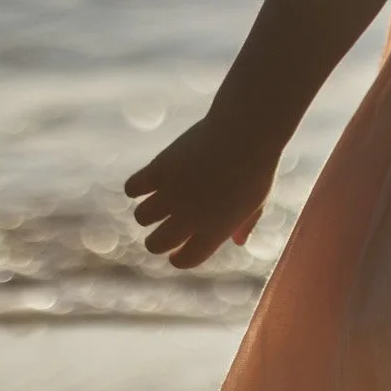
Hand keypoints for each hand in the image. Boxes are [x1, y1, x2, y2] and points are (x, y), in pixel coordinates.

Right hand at [122, 114, 278, 269]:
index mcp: (215, 230)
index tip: (177, 251)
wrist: (247, 130)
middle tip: (162, 229)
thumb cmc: (257, 165)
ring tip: (159, 201)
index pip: (186, 259)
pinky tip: (149, 181)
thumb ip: (245, 224)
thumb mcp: (258, 200)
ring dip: (147, 213)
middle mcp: (190, 216)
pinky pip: (133, 188)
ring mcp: (173, 192)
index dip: (179, 257)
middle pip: (156, 244)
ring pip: (141, 217)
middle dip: (157, 241)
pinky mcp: (161, 168)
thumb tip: (239, 242)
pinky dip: (136, 187)